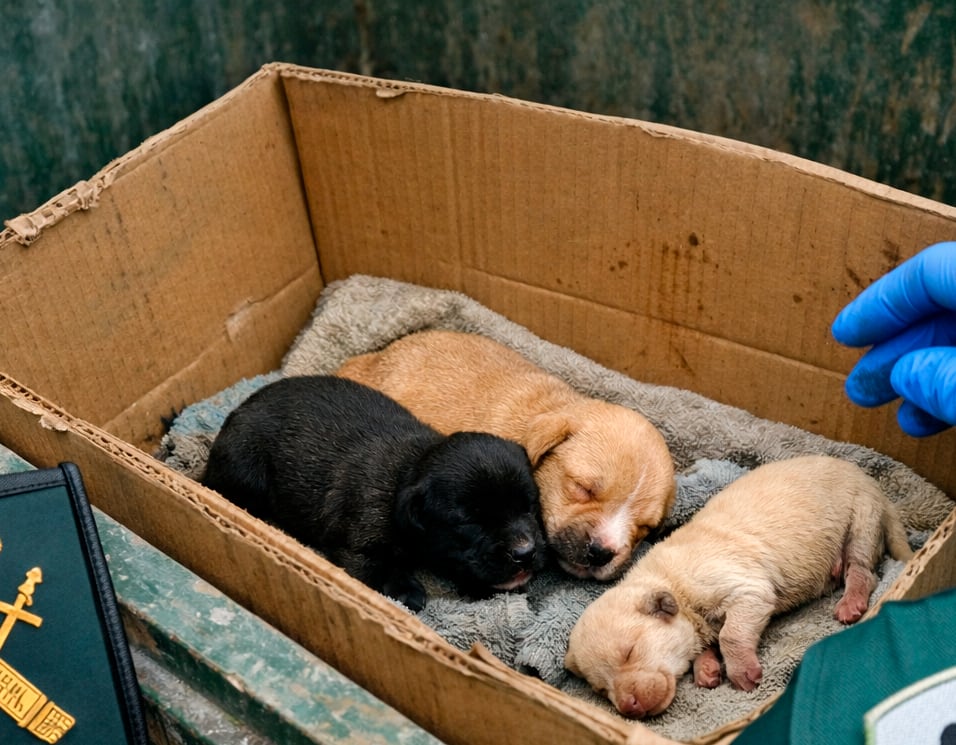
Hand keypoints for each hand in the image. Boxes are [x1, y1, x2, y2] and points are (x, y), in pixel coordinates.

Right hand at [831, 242, 955, 435]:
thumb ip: (948, 380)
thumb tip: (908, 375)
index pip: (929, 273)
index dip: (881, 304)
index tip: (844, 336)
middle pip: (948, 305)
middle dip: (902, 350)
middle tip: (862, 388)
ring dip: (929, 375)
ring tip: (901, 417)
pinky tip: (936, 421)